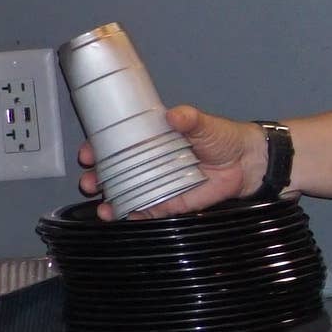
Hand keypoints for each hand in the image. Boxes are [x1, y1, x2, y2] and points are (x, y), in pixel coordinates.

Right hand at [75, 107, 264, 219]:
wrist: (245, 163)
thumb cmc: (221, 137)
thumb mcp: (203, 123)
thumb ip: (189, 119)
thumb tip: (175, 115)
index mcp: (151, 140)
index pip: (117, 143)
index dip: (97, 148)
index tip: (86, 153)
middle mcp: (149, 163)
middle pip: (114, 172)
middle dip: (96, 179)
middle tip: (89, 183)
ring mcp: (158, 184)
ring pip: (126, 194)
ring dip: (111, 202)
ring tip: (103, 209)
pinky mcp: (170, 203)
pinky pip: (149, 211)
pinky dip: (136, 215)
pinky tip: (127, 216)